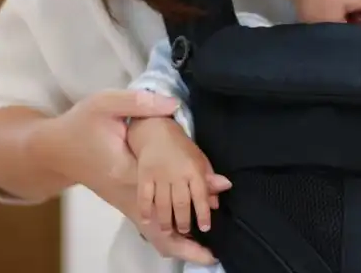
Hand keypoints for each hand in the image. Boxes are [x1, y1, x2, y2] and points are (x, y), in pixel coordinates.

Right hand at [30, 89, 220, 263]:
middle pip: (159, 230)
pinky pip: (148, 227)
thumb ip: (140, 103)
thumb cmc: (79, 125)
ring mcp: (124, 203)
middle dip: (186, 246)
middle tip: (212, 256)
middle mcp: (127, 196)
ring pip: (153, 235)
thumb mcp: (106, 105)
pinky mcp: (123, 202)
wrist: (52, 148)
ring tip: (206, 253)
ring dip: (179, 244)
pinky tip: (185, 236)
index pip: (166, 190)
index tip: (217, 190)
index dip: (194, 192)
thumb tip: (173, 104)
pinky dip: (166, 235)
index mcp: (127, 172)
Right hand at [130, 117, 231, 233]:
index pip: (201, 196)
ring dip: (165, 220)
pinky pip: (144, 196)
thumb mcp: (200, 159)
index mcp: (194, 170)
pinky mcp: (144, 175)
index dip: (203, 213)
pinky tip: (147, 221)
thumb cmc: (181, 147)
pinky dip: (146, 210)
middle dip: (183, 220)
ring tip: (168, 230)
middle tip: (185, 231)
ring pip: (162, 203)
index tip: (205, 227)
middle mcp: (177, 175)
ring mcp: (159, 175)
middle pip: (181, 203)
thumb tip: (216, 202)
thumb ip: (209, 180)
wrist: (155, 129)